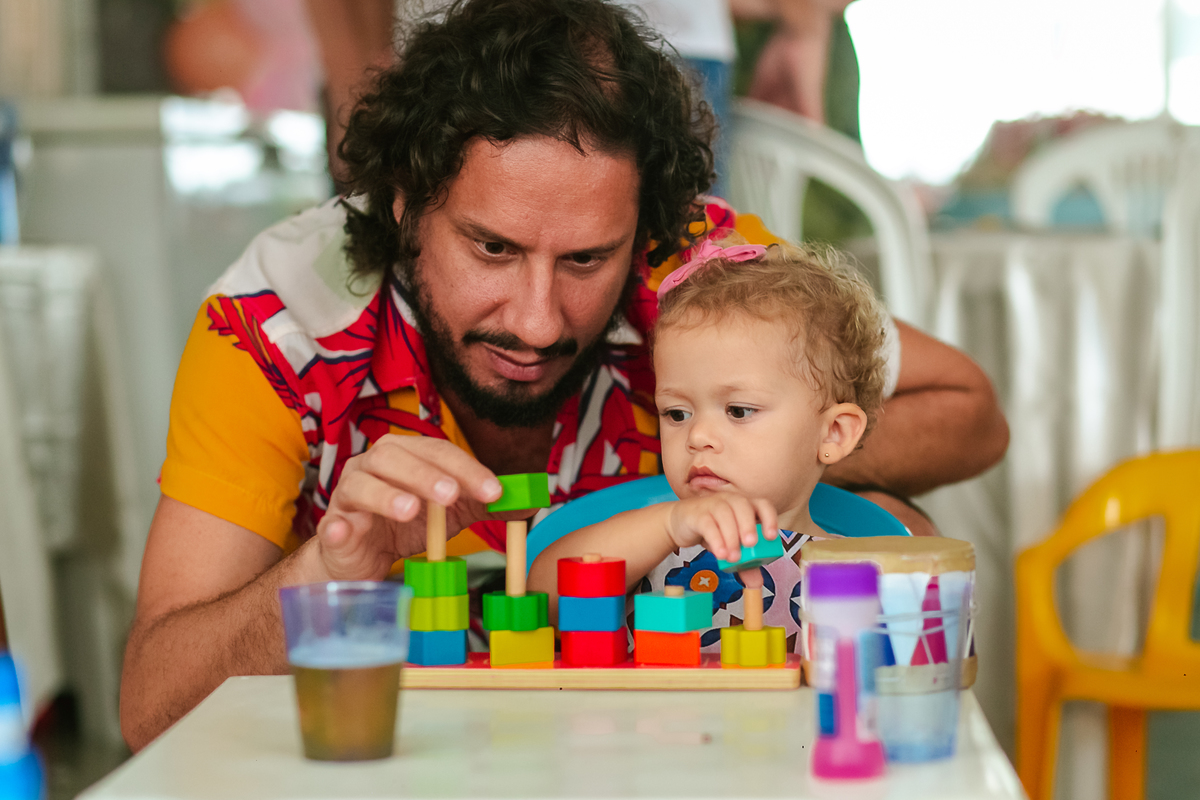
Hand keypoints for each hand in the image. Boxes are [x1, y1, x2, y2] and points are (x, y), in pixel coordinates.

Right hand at [312, 435, 504, 579]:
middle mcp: (372, 466)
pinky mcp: (333, 528)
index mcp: (405, 456)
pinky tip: (347, 530)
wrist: (362, 558)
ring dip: (386, 496)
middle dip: (425, 474)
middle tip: (451, 495)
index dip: (467, 469)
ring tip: (410, 511)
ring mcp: (348, 496)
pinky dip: (338, 526)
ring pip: (361, 485)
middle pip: (394, 458)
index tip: (494, 491)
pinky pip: (332, 523)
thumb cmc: (405, 526)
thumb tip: (528, 500)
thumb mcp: (450, 513)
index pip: (438, 452)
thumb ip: (484, 503)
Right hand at [664, 494, 778, 561]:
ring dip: (731, 536)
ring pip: (725, 514)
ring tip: (734, 557)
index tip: (771, 537)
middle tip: (751, 544)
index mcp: (745, 506)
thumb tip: (757, 584)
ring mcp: (713, 504)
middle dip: (748, 525)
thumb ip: (745, 563)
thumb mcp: (731, 547)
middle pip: (743, 505)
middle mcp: (730, 501)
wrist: (681, 523)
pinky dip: (715, 539)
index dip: (769, 518)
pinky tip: (720, 554)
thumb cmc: (712, 530)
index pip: (762, 505)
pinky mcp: (697, 514)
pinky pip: (707, 524)